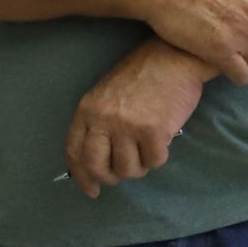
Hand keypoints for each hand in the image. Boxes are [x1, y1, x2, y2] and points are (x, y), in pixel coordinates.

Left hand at [64, 39, 211, 196]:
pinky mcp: (154, 131)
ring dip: (139, 166)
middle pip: (98, 167)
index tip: (91, 190)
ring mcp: (128, 126)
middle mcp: (103, 120)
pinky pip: (154, 162)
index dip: (81, 176)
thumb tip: (98, 161)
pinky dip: (159, 156)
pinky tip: (162, 139)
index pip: (75, 152)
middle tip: (121, 175)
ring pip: (129, 169)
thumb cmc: (141, 76)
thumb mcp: (107, 95)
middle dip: (110, 177)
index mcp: (87, 110)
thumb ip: (99, 123)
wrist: (172, 57)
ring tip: (146, 148)